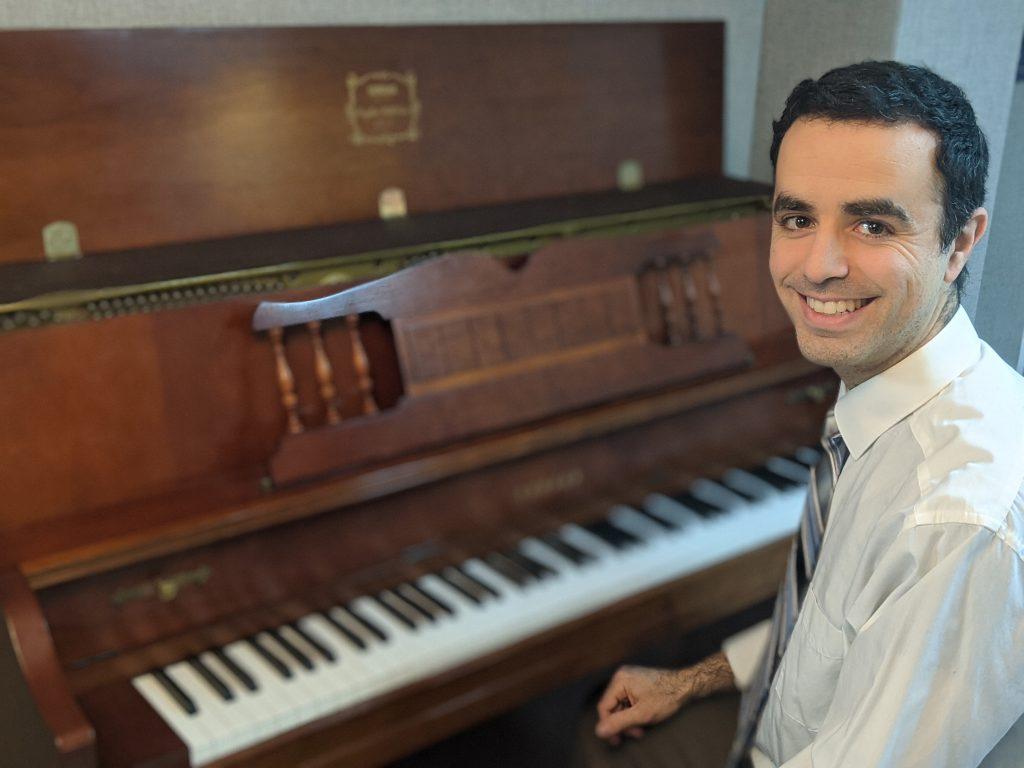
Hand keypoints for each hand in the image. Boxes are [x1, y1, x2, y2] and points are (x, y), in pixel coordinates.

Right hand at [594, 652, 734, 744]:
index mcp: (620, 680)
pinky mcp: (636, 682)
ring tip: (642, 728)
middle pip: (612, 706)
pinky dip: (633, 712)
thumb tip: (598, 731)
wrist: (686, 685)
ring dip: (629, 719)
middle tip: (636, 734)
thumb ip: (619, 723)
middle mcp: (622, 676)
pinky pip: (627, 700)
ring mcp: (629, 678)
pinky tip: (644, 719)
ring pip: (620, 705)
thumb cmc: (666, 698)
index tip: (618, 740)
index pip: (604, 707)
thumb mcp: (642, 715)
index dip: (609, 725)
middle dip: (623, 723)